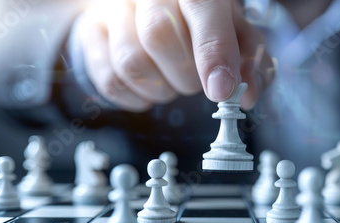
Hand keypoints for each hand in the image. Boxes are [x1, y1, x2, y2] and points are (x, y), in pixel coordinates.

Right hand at [77, 0, 273, 111]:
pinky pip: (109, 80)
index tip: (220, 91)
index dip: (212, 52)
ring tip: (172, 81)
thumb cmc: (202, 21)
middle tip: (195, 80)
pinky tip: (150, 89)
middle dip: (185, 76)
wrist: (155, 5)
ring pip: (131, 62)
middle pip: (159, 36)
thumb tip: (246, 96)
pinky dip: (136, 98)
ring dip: (160, 89)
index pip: (201, 8)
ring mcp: (113, 9)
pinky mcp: (91, 32)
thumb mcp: (235, 32)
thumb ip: (248, 61)